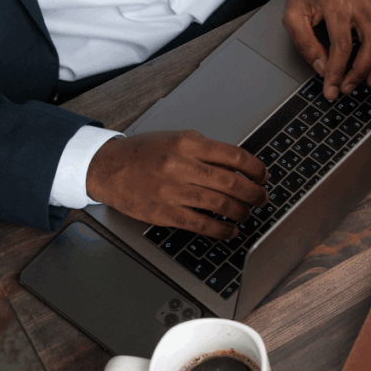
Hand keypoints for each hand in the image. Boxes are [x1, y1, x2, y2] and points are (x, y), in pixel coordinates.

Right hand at [86, 131, 268, 239]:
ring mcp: (172, 190)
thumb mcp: (177, 140)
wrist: (107, 168)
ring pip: (220, 204)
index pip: (234, 156)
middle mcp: (181, 166)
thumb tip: (239, 167)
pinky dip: (221, 229)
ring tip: (247, 214)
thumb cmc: (144, 153)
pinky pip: (201, 224)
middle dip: (253, 193)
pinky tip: (230, 231)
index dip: (255, 168)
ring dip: (240, 212)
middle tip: (262, 198)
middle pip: (231, 182)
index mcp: (188, 144)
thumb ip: (206, 151)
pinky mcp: (165, 212)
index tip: (263, 176)